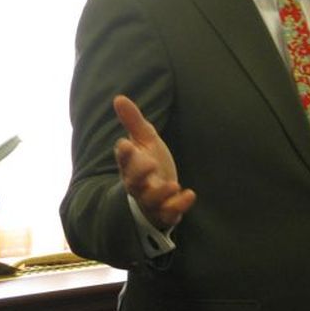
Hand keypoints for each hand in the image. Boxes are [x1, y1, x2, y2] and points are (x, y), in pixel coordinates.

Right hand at [113, 95, 195, 230]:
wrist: (160, 196)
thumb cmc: (149, 165)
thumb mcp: (144, 140)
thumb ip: (133, 121)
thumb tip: (119, 97)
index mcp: (131, 165)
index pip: (124, 160)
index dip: (125, 153)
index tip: (126, 144)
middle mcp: (138, 184)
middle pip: (133, 183)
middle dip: (139, 174)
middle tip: (151, 164)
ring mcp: (151, 200)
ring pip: (150, 201)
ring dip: (161, 194)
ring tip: (173, 184)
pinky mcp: (165, 212)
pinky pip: (169, 213)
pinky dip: (179, 206)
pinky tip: (190, 194)